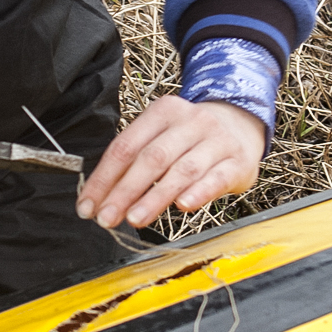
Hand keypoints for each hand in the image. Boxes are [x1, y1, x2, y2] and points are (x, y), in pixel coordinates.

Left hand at [78, 96, 265, 228]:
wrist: (243, 124)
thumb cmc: (193, 137)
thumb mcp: (164, 135)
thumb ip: (136, 160)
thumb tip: (102, 196)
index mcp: (164, 112)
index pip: (126, 146)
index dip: (104, 178)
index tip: (88, 205)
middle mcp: (190, 122)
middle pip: (151, 158)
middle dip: (125, 191)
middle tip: (107, 217)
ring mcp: (216, 140)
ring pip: (181, 171)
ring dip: (155, 198)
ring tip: (134, 219)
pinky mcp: (237, 162)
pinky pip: (215, 178)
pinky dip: (198, 193)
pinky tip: (182, 207)